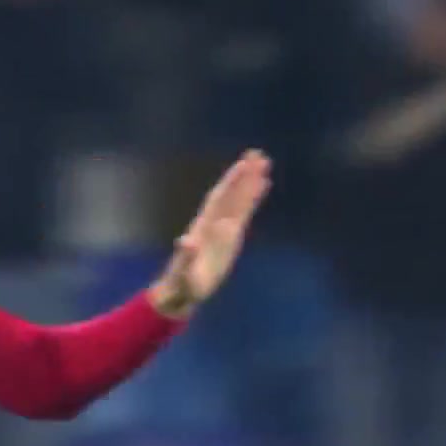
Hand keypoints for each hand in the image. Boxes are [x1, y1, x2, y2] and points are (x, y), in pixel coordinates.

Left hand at [149, 150, 271, 318]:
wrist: (181, 291)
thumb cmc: (182, 285)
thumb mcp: (183, 274)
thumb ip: (184, 258)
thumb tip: (185, 240)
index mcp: (204, 228)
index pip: (221, 200)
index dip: (231, 183)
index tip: (243, 165)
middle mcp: (213, 223)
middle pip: (231, 194)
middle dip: (244, 175)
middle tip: (258, 154)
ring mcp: (222, 228)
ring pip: (238, 200)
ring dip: (250, 182)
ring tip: (264, 162)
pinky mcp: (230, 236)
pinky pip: (244, 213)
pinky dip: (253, 198)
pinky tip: (263, 185)